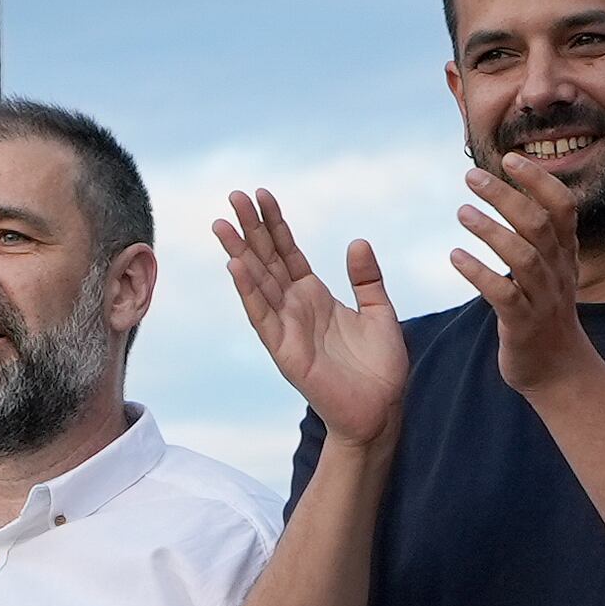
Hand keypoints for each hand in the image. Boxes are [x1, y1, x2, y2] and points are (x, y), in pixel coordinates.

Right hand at [213, 188, 411, 446]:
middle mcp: (295, 308)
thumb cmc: (380, 368)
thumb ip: (367, 278)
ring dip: (239, 253)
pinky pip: (262, 316)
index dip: (274, 223)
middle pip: (266, 260)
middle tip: (234, 195)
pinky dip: (249, 291)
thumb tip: (356, 241)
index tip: (261, 193)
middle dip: (250, 228)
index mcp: (314, 296)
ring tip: (222, 224)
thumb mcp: (380, 312)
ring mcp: (287, 328)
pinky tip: (236, 266)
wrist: (382, 412)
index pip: (287, 251)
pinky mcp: (285, 351)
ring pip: (257, 283)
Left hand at [450, 155, 597, 398]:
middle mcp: (558, 271)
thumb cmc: (544, 311)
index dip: (539, 180)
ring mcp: (543, 298)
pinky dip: (479, 273)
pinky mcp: (524, 325)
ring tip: (462, 212)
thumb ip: (536, 234)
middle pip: (537, 225)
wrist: (558, 369)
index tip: (509, 158)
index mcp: (565, 253)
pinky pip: (503, 295)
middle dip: (505, 197)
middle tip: (471, 177)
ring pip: (523, 257)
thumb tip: (511, 189)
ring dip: (491, 231)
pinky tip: (455, 256)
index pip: (562, 207)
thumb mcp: (551, 268)